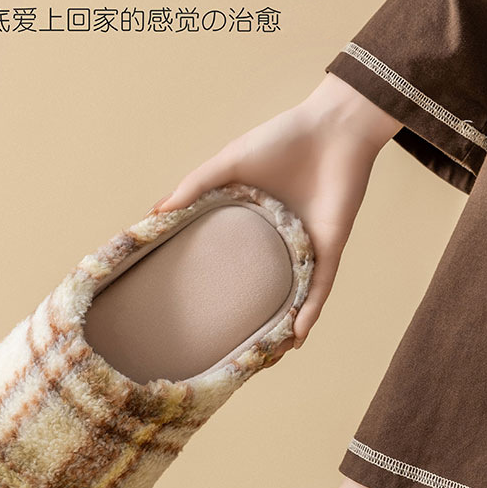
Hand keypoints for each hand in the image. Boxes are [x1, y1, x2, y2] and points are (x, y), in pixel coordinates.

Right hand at [151, 73, 400, 346]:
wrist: (332, 128)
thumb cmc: (283, 138)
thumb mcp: (229, 162)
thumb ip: (194, 186)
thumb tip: (154, 212)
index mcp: (258, 223)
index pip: (239, 265)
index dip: (223, 289)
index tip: (198, 313)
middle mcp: (282, 241)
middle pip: (268, 291)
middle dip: (257, 322)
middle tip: (233, 352)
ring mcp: (308, 247)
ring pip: (296, 298)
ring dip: (286, 329)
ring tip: (267, 359)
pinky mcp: (331, 247)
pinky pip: (319, 287)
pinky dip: (309, 311)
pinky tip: (296, 336)